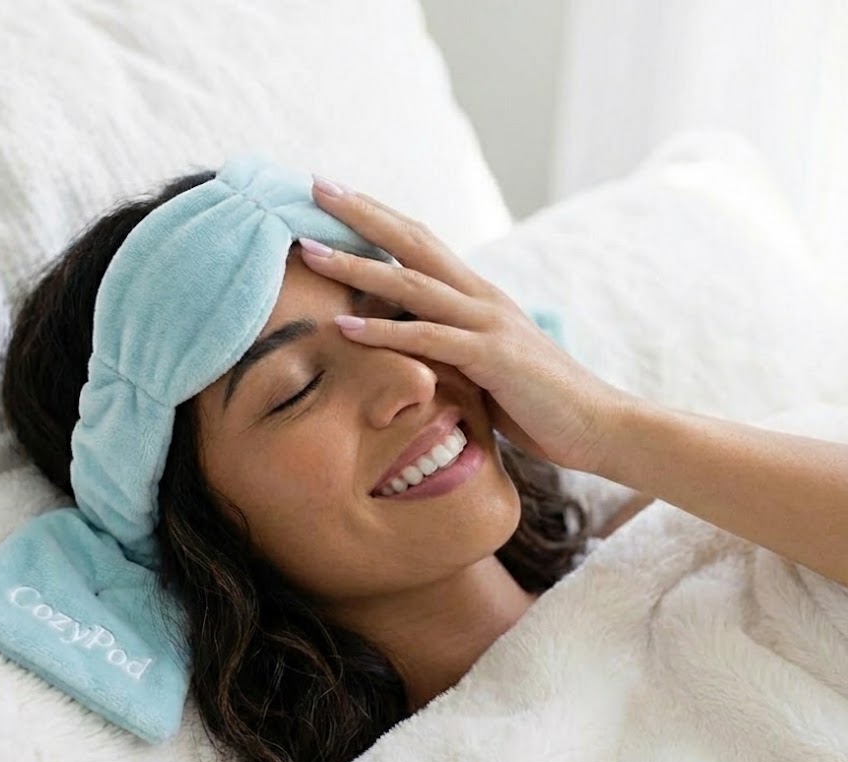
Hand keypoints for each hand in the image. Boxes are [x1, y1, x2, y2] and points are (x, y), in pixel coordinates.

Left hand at [299, 177, 636, 474]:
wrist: (599, 425)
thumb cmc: (538, 402)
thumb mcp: (483, 366)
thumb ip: (447, 346)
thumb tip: (405, 343)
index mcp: (477, 296)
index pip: (419, 244)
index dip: (377, 217)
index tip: (332, 197)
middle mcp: (481, 297)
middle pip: (412, 242)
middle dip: (361, 213)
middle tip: (313, 187)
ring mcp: (488, 323)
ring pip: (412, 285)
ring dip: (357, 265)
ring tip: (310, 251)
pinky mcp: (493, 357)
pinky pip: (430, 340)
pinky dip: (385, 331)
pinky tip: (346, 326)